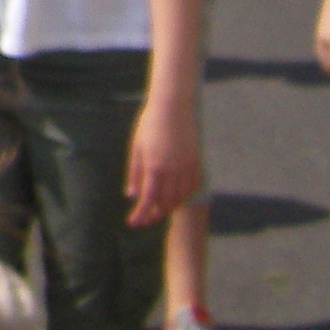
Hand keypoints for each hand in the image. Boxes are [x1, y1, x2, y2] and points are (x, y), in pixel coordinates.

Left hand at [124, 91, 200, 227]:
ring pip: (181, 197)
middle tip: (146, 218)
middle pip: (166, 203)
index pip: (147, 200)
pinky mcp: (196, 162)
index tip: (133, 223)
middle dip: (155, 214)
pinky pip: (193, 187)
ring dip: (170, 207)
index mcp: (154, 167)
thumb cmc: (149, 124)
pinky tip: (177, 197)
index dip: (140, 214)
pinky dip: (185, 196)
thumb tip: (132, 195)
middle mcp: (172, 171)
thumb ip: (135, 173)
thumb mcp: (136, 147)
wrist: (173, 106)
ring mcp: (187, 167)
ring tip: (160, 209)